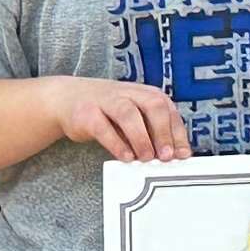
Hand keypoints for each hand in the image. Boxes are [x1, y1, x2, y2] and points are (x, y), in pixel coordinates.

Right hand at [43, 75, 189, 159]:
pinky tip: (125, 157)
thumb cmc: (107, 110)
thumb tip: (171, 155)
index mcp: (144, 93)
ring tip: (146, 158)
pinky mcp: (87, 113)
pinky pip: (103, 127)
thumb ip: (149, 131)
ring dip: (141, 138)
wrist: (66, 99)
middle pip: (152, 105)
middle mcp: (128, 93)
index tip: (183, 153)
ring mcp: (106, 101)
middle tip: (167, 156)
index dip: (177, 132)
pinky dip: (116, 143)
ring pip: (128, 114)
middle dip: (162, 131)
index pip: (168, 109)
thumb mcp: (132, 115)